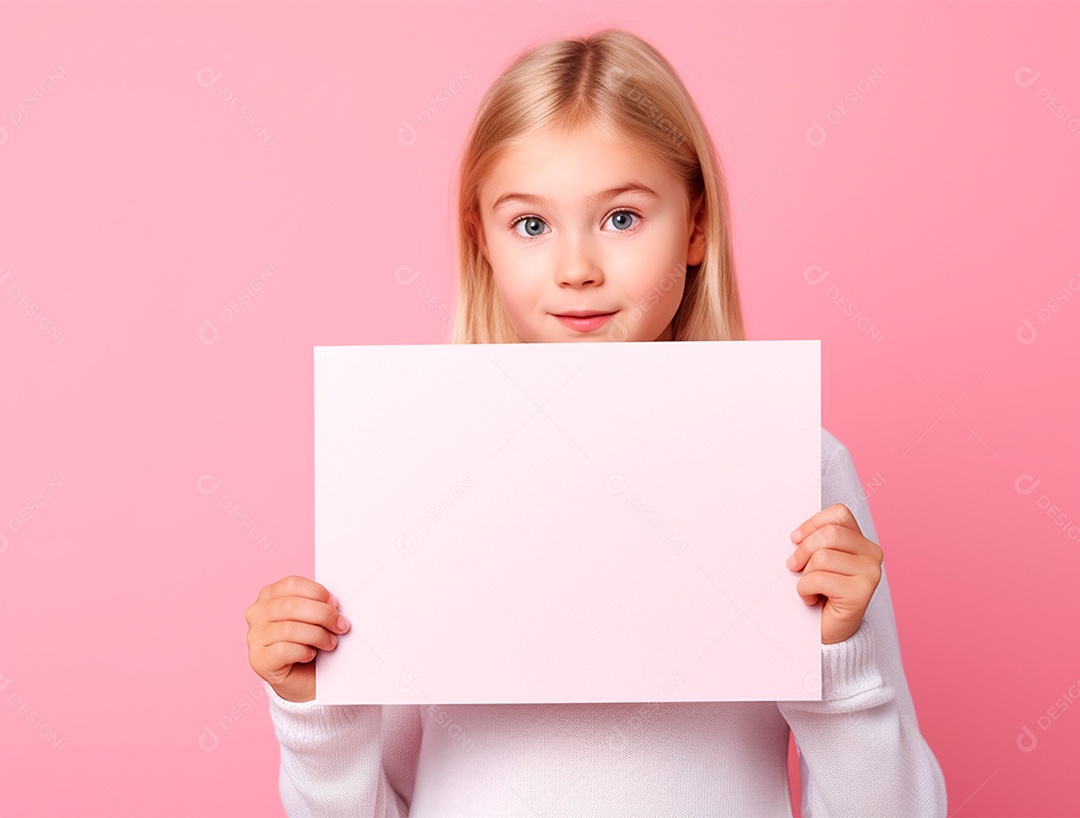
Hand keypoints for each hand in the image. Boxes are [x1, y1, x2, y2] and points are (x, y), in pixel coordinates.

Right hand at [245, 575, 350, 702]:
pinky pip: (284, 650)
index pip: (292, 584)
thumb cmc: (310, 641)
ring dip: (318, 635)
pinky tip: (310, 654)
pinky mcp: (258, 660)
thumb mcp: (313, 617)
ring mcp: (254, 637)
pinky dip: (304, 651)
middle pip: (291, 606)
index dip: (317, 592)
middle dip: (322, 615)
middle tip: (340, 626)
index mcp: (269, 595)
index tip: (335, 604)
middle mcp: (256, 613)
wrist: (303, 679)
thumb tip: (334, 605)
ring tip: (330, 643)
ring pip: (289, 629)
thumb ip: (318, 605)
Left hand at [785, 503, 882, 644]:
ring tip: (809, 587)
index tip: (795, 538)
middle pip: (829, 534)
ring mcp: (870, 574)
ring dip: (805, 574)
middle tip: (793, 566)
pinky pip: (819, 579)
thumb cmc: (821, 593)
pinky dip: (805, 590)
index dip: (813, 523)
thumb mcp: (818, 561)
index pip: (839, 514)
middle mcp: (872, 555)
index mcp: (862, 542)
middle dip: (803, 549)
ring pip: (822, 557)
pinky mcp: (861, 593)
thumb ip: (816, 543)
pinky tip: (812, 599)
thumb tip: (795, 536)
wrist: (829, 631)